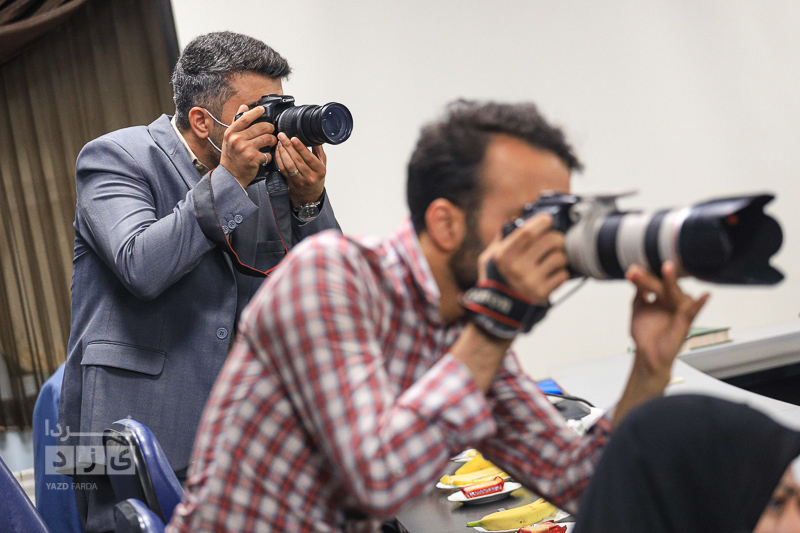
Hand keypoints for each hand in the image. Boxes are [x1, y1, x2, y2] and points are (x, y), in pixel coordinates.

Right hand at [219, 105, 276, 188]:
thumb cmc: (231, 156)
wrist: (230, 176)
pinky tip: (266, 156)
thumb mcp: (229, 138)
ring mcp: (245, 149)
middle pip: (261, 127)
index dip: (256, 112)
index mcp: (231, 133)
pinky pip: (268, 153)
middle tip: (271, 130)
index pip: (245, 118)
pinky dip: (270, 155)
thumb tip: (244, 107)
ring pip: (268, 138)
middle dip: (270, 128)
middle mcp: (237, 139)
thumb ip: (236, 122)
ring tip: (272, 142)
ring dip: (273, 140)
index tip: (263, 109)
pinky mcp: (253, 158)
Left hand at [275, 132, 326, 206]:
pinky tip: (278, 151)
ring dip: (282, 152)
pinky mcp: (291, 182)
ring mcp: (300, 180)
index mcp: (320, 171)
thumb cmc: (317, 176)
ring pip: (289, 165)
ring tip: (279, 142)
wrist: (310, 195)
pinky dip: (279, 159)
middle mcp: (310, 177)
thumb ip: (318, 150)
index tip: (294, 139)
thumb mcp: (322, 164)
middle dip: (288, 146)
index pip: (309, 158)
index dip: (301, 148)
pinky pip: (283, 169)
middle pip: (297, 160)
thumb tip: (314, 136)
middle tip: (282, 136)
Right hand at [479, 213, 568, 302]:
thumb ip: (501, 238)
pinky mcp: (543, 293)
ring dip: (559, 256)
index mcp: (503, 256)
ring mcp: (531, 282)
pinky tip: (550, 274)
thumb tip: (515, 219)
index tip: (547, 219)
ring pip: (560, 257)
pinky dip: (560, 272)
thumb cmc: (496, 278)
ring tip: (551, 260)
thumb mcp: (489, 257)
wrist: (499, 310)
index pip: (527, 231)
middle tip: (555, 240)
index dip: (541, 221)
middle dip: (557, 237)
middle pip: (550, 241)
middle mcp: (517, 268)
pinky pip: (563, 274)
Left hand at [627, 261, 709, 378]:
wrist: (647, 355)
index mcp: (662, 297)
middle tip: (636, 271)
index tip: (631, 270)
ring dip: (671, 281)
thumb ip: (639, 292)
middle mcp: (672, 301)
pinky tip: (706, 296)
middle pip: (662, 286)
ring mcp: (679, 310)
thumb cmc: (646, 334)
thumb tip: (635, 274)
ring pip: (676, 293)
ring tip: (667, 268)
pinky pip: (694, 312)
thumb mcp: (639, 308)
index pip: (654, 282)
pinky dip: (700, 304)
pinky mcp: (685, 322)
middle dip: (650, 278)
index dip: (643, 276)